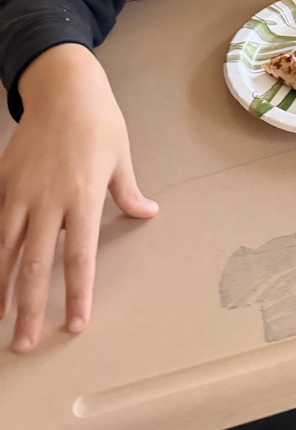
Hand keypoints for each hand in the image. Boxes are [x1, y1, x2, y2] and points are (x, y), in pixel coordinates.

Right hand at [0, 45, 157, 351]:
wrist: (64, 86)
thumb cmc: (98, 120)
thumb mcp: (121, 155)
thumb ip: (128, 191)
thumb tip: (146, 213)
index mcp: (83, 196)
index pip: (80, 257)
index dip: (78, 294)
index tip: (75, 324)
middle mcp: (48, 199)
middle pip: (35, 263)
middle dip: (29, 307)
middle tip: (25, 343)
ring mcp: (20, 190)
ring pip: (4, 248)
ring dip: (1, 286)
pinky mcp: (3, 179)